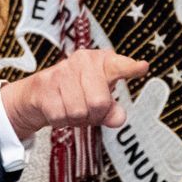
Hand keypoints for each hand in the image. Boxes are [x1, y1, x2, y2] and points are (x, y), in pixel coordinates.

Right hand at [0, 49, 147, 140]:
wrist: (38, 94)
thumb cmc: (75, 95)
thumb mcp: (99, 101)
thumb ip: (112, 111)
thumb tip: (118, 118)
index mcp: (101, 61)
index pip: (119, 66)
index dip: (130, 68)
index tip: (142, 67)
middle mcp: (82, 61)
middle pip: (99, 102)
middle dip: (94, 116)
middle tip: (88, 111)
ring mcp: (61, 71)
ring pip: (78, 112)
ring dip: (76, 119)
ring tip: (70, 109)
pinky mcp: (44, 85)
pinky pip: (60, 116)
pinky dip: (60, 121)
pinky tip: (58, 110)